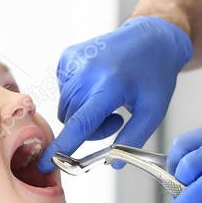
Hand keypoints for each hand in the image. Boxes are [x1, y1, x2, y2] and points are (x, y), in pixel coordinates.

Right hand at [38, 16, 192, 171]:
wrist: (150, 38)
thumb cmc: (154, 74)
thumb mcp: (154, 110)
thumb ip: (133, 138)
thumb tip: (113, 162)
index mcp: (109, 85)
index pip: (79, 124)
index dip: (62, 147)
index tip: (47, 163)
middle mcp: (86, 71)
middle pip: (71, 120)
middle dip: (90, 128)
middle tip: (115, 118)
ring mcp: (74, 61)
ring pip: (65, 108)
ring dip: (83, 113)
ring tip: (108, 100)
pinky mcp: (67, 57)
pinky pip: (63, 91)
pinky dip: (78, 95)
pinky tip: (97, 84)